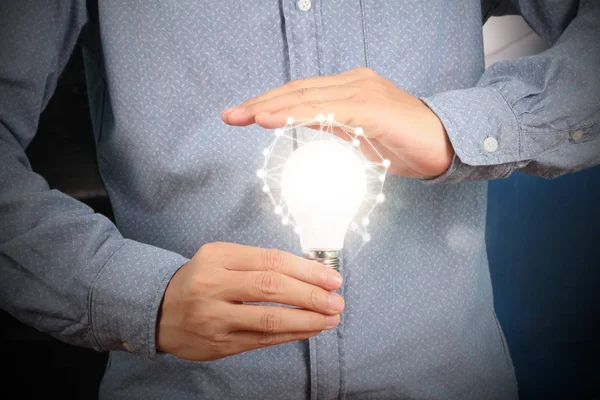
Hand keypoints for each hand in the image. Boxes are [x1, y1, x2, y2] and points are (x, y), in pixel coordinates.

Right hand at [156, 242, 343, 360]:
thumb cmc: (201, 280)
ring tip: (330, 318)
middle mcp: (212, 285)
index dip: (306, 269)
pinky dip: (291, 335)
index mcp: (216, 257)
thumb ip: (259, 262)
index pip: (270, 260)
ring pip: (268, 319)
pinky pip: (261, 340)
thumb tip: (310, 271)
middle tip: (337, 300)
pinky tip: (310, 329)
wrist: (159, 311)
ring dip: (306, 319)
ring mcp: (213, 317)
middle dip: (310, 295)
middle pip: (271, 288)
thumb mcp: (221, 259)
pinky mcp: (217, 344)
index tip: (332, 278)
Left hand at [222, 67, 453, 178]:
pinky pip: (326, 110)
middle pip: (296, 90)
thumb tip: (307, 128)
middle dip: (260, 103)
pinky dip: (295, 114)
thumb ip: (334, 127)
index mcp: (348, 90)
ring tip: (243, 117)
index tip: (243, 115)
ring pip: (306, 96)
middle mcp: (352, 83)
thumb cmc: (405, 143)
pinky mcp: (371, 107)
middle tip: (230, 116)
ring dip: (270, 107)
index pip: (300, 93)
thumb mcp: (359, 135)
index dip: (270, 102)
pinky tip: (272, 120)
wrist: (447, 147)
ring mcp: (362, 92)